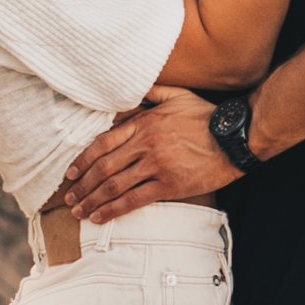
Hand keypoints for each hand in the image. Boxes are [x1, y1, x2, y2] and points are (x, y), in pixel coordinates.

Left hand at [55, 88, 237, 221]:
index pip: (102, 143)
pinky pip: (134, 200)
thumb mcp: (179, 95)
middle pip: (104, 168)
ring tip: (79, 211)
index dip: (82, 160)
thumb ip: (153, 91)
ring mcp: (156, 166)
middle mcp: (145, 145)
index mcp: (144, 124)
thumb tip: (132, 87)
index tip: (70, 173)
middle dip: (82, 185)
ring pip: (114, 186)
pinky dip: (113, 210)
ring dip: (92, 200)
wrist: (234, 138)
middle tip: (69, 198)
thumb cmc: (207, 117)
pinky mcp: (168, 185)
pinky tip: (100, 217)